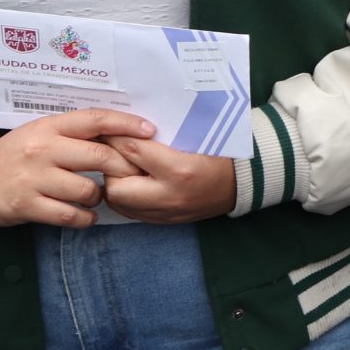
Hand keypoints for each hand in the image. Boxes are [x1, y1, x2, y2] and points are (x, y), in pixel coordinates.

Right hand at [0, 109, 154, 227]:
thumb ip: (74, 133)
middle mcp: (43, 149)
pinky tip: (86, 215)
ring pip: (87, 189)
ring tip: (98, 196)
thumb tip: (121, 134)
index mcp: (49, 127)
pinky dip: (84, 218)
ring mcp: (34, 178)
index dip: (126, 124)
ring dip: (101, 196)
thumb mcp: (41, 132)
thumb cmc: (15, 153)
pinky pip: (69, 215)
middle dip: (122, 168)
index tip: (150, 130)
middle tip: (130, 175)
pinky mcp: (26, 205)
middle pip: (99, 157)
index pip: (95, 119)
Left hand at [102, 136, 238, 224]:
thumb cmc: (219, 152)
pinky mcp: (163, 222)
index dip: (116, 137)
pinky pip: (130, 212)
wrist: (242, 182)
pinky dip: (125, 196)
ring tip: (125, 167)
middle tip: (118, 152)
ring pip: (119, 202)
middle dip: (111, 167)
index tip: (108, 128)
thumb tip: (124, 128)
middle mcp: (169, 196)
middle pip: (117, 185)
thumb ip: (158, 137)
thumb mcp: (193, 138)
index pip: (133, 151)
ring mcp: (165, 213)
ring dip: (116, 183)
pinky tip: (132, 183)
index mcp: (179, 170)